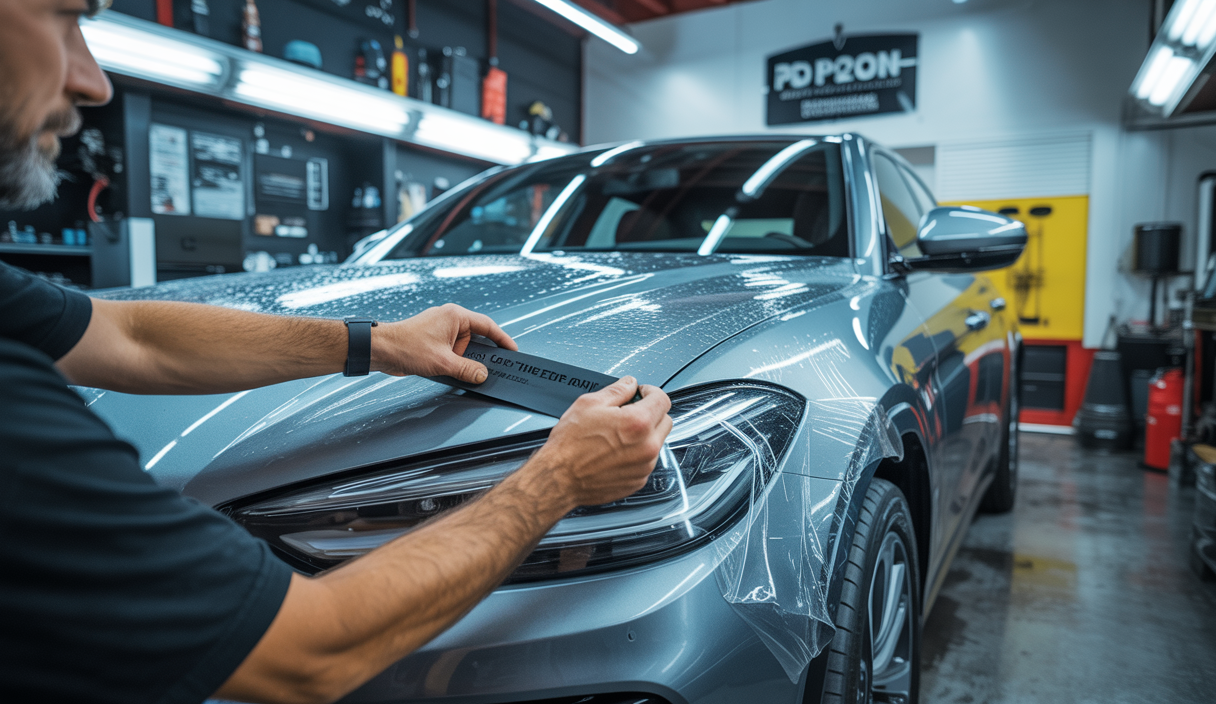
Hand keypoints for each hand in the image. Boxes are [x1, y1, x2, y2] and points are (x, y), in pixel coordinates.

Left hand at [371, 303, 516, 381]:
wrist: (381, 350)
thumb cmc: (406, 346)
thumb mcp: (443, 362)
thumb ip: (467, 369)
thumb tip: (482, 374)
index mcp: (455, 316)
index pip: (487, 326)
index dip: (502, 339)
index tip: (512, 350)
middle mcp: (450, 320)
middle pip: (477, 337)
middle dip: (485, 353)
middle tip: (498, 366)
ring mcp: (441, 331)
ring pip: (465, 346)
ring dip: (469, 360)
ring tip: (476, 372)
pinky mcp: (434, 341)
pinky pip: (454, 351)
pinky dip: (459, 361)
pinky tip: (460, 373)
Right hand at [526, 377, 672, 507]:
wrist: (559, 479)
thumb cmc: (569, 446)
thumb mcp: (589, 404)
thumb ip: (617, 390)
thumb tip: (629, 384)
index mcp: (638, 424)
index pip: (663, 399)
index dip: (650, 392)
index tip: (641, 393)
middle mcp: (647, 446)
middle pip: (665, 420)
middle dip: (650, 413)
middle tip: (628, 412)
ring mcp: (644, 466)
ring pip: (657, 442)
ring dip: (644, 435)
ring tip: (617, 435)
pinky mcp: (638, 480)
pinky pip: (647, 461)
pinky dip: (637, 454)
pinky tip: (615, 451)